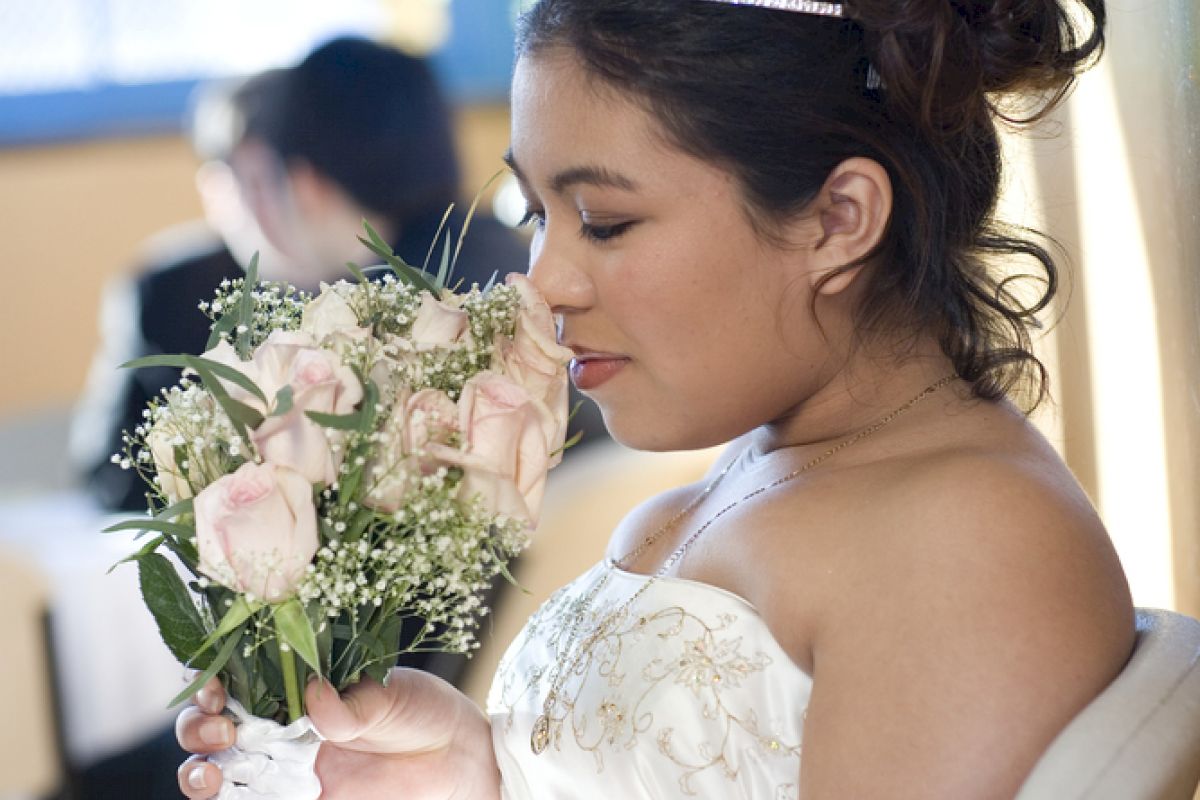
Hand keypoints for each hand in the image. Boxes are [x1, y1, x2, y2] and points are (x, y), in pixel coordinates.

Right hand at [176, 670, 501, 799]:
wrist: (457, 759)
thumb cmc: (423, 710)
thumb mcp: (392, 696)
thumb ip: (354, 702)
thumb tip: (317, 696)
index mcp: (298, 686)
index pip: (236, 679)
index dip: (212, 681)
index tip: (215, 686)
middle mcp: (283, 726)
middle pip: (212, 728)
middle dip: (198, 729)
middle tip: (222, 731)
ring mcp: (287, 769)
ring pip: (219, 772)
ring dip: (199, 773)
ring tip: (211, 774)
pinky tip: (231, 798)